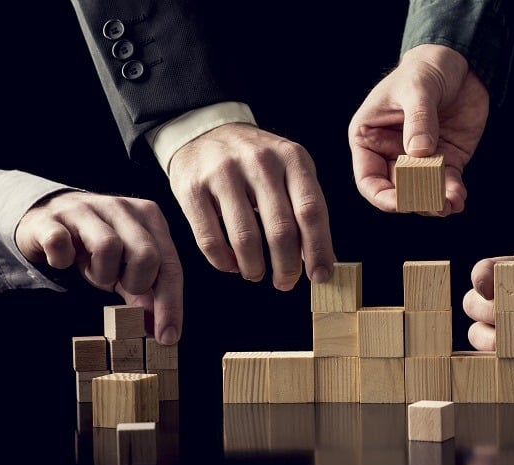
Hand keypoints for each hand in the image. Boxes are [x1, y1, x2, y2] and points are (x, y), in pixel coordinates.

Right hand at [15, 191, 182, 344]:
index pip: (170, 265)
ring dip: (100, 274)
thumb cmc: (97, 245)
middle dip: (136, 283)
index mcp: (149, 217)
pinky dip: (62, 261)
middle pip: (146, 255)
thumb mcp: (128, 266)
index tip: (167, 337)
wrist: (47, 215)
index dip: (171, 304)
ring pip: (107, 247)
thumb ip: (148, 293)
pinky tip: (63, 260)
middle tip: (119, 285)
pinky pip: (60, 243)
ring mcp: (85, 210)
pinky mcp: (51, 219)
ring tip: (93, 271)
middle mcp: (121, 208)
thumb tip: (164, 333)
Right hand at [169, 123, 334, 288]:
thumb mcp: (289, 169)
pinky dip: (223, 262)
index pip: (311, 211)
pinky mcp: (192, 188)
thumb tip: (321, 260)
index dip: (318, 250)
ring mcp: (223, 173)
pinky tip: (231, 263)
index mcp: (292, 158)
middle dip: (287, 267)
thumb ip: (305, 207)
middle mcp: (260, 162)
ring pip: (245, 240)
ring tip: (255, 273)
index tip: (320, 276)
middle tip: (286, 283)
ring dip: (254, 268)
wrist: (204, 131)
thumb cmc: (255, 160)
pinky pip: (210, 240)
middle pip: (280, 230)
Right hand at [348, 44, 488, 215]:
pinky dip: (452, 194)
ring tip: (449, 204)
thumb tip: (419, 153)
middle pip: (397, 191)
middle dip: (415, 201)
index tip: (401, 203)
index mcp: (369, 138)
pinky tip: (458, 199)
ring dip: (435, 203)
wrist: (459, 61)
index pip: (368, 179)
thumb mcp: (417, 88)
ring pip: (423, 192)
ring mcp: (419, 159)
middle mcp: (391, 153)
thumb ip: (418, 119)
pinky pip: (445, 183)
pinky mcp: (445, 159)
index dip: (383, 196)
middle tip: (433, 203)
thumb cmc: (425, 69)